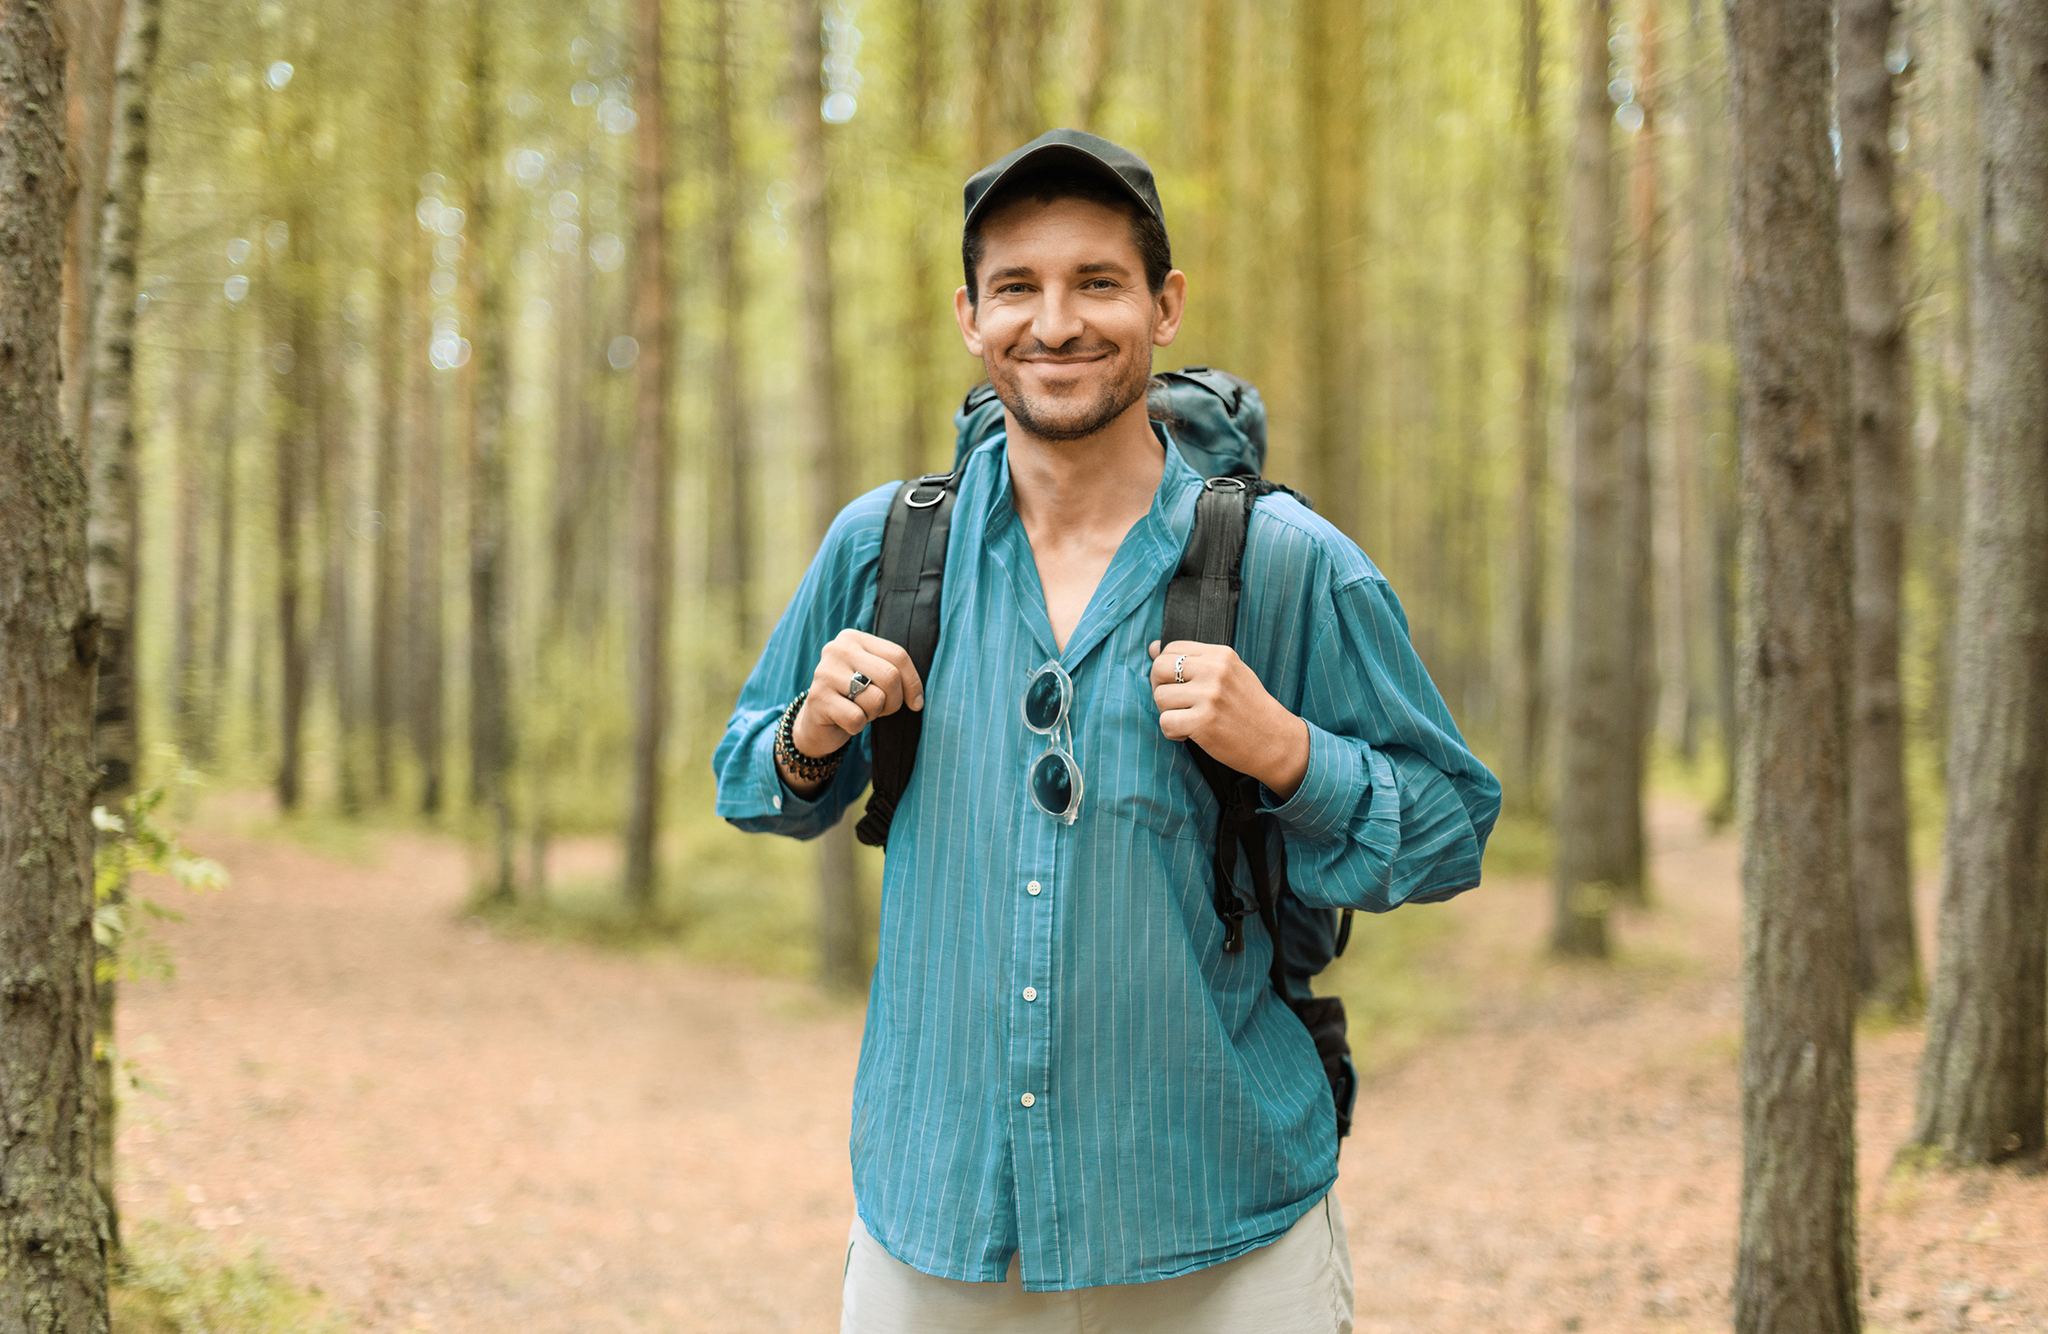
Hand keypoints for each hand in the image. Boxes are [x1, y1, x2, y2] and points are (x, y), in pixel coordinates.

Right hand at [791, 629, 924, 760]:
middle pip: (890, 676)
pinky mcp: (818, 699)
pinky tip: (845, 721)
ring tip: (859, 710)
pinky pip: (857, 718)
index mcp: (853, 638)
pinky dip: (857, 726)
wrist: (816, 722)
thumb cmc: (854, 698)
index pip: (898, 655)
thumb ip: (895, 673)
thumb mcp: (873, 677)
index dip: (913, 683)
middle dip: (894, 701)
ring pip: (876, 699)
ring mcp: (824, 673)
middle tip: (882, 709)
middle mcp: (837, 649)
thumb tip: (918, 700)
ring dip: (873, 713)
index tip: (916, 703)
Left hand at [1147, 640, 1308, 800]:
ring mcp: (1209, 695)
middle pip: (1159, 669)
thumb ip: (1194, 661)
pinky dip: (1173, 732)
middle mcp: (1215, 670)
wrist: (1275, 741)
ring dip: (1168, 713)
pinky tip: (1190, 734)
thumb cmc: (1249, 708)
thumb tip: (1152, 648)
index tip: (1178, 686)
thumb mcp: (1229, 674)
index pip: (1172, 649)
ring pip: (1160, 697)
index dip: (1166, 669)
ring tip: (1188, 720)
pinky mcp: (1204, 721)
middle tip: (1175, 704)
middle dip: (1159, 688)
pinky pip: (1165, 722)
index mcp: (1221, 654)